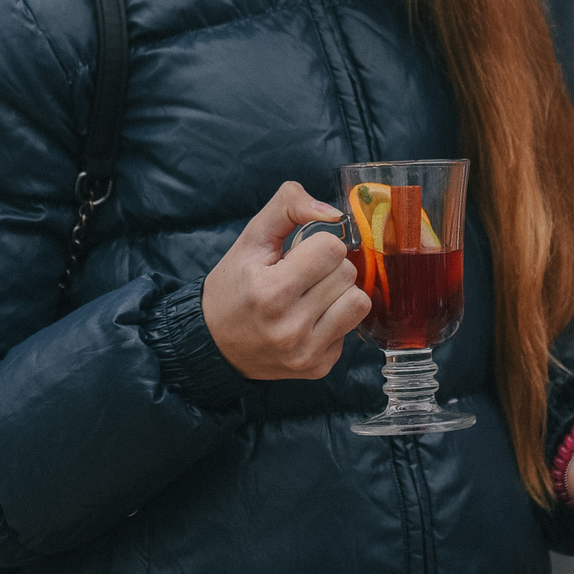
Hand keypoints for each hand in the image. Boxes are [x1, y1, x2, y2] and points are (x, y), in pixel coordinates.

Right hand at [202, 182, 371, 380]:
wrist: (214, 343)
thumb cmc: (235, 286)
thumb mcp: (251, 239)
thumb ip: (288, 206)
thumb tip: (336, 212)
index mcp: (271, 291)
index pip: (332, 248)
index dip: (318, 244)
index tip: (298, 254)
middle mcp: (290, 328)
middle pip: (347, 274)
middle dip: (329, 267)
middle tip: (302, 276)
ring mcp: (306, 352)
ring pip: (359, 302)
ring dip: (340, 293)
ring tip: (312, 295)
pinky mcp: (319, 367)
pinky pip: (352, 329)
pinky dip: (335, 319)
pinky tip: (309, 319)